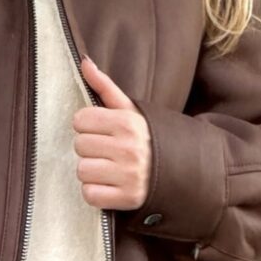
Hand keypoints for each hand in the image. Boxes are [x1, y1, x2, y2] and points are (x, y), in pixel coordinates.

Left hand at [74, 58, 152, 212]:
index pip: (80, 120)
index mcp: (127, 122)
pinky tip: (110, 186)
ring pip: (82, 170)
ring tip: (109, 169)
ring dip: (92, 172)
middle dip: (91, 149)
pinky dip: (96, 193)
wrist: (180, 171)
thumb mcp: (131, 110)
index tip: (102, 132)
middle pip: (79, 145)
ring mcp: (128, 175)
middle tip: (108, 152)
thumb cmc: (148, 138)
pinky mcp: (127, 199)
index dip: (88, 127)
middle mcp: (127, 148)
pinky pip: (90, 194)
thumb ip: (105, 86)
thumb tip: (84, 62)